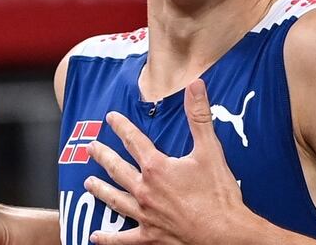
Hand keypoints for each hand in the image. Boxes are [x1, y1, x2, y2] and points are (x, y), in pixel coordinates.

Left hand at [84, 79, 248, 244]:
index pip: (133, 140)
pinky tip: (95, 237)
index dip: (121, 126)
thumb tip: (196, 85)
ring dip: (100, 190)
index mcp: (156, 168)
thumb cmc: (219, 195)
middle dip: (103, 156)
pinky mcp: (150, 237)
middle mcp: (145, 190)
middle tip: (91, 147)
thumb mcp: (211, 151)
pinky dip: (108, 239)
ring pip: (115, 199)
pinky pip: (124, 239)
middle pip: (117, 168)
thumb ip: (199, 116)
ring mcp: (145, 215)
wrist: (227, 235)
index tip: (110, 118)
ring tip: (88, 183)